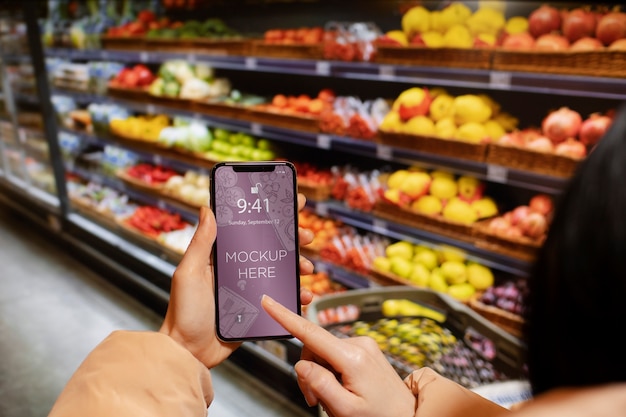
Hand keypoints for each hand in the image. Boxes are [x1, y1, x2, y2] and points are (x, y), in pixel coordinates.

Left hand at [160, 193, 314, 368]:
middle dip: (293, 239)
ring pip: (281, 270)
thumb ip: (201, 243)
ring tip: (307, 268)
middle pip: (271, 247)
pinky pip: (282, 297)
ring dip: (298, 266)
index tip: (290, 201)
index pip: (249, 228)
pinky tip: (304, 294)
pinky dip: (296, 294)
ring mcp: (250, 288)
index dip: (270, 214)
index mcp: (222, 255)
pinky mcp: (259, 309)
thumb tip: (207, 208)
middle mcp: (238, 268)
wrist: (189, 352)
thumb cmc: (183, 312)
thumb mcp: (190, 273)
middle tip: (306, 236)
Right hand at [261, 295, 416, 416]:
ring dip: (321, 375)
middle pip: (314, 349)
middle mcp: (360, 344)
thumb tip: (301, 364)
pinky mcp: (366, 350)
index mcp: (353, 358)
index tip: (269, 302)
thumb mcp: (345, 409)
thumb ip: (319, 384)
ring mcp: (364, 346)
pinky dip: (332, 372)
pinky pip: (336, 355)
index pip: (311, 333)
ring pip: (324, 354)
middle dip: (309, 373)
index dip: (286, 317)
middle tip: (315, 400)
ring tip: (331, 399)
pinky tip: (341, 389)